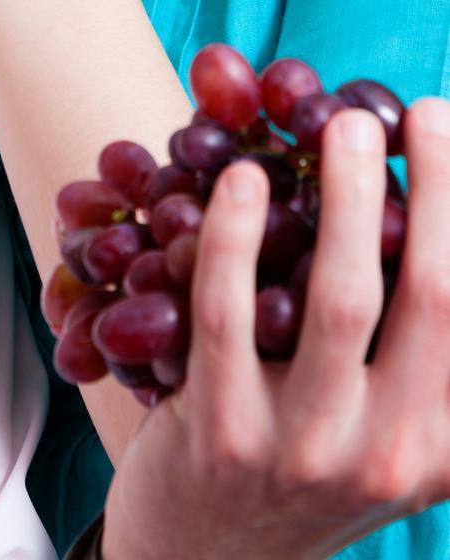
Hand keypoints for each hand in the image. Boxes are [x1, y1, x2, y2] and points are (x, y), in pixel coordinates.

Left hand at [101, 102, 449, 559]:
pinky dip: (235, 234)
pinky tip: (237, 177)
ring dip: (346, 199)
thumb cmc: (305, 458)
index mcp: (443, 445)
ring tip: (341, 125)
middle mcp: (392, 455)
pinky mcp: (222, 435)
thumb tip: (432, 223)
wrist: (203, 558)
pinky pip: (229, 312)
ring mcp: (307, 451)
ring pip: (340, 301)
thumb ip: (421, 354)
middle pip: (434, 298)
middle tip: (426, 112)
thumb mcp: (388, 430)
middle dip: (436, 193)